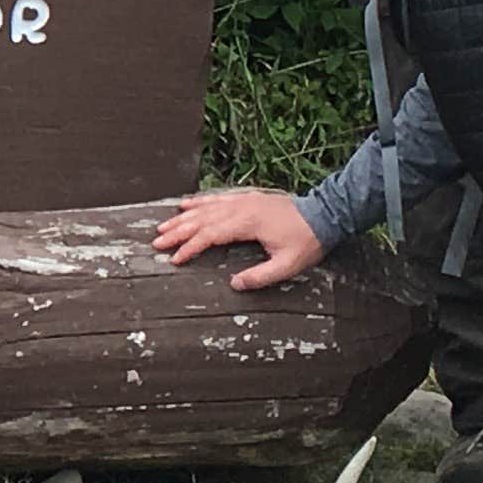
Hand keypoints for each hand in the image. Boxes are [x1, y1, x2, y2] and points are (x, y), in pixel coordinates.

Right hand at [153, 189, 328, 288]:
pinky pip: (217, 199)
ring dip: (183, 217)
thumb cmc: (307, 241)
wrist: (325, 215)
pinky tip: (186, 204)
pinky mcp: (247, 198)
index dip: (190, 247)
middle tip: (157, 242)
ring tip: (164, 226)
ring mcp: (243, 201)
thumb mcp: (288, 265)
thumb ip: (260, 276)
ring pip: (206, 208)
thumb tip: (234, 284)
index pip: (210, 235)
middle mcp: (241, 208)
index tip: (176, 259)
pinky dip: (199, 201)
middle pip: (201, 220)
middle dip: (177, 232)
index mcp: (247, 223)